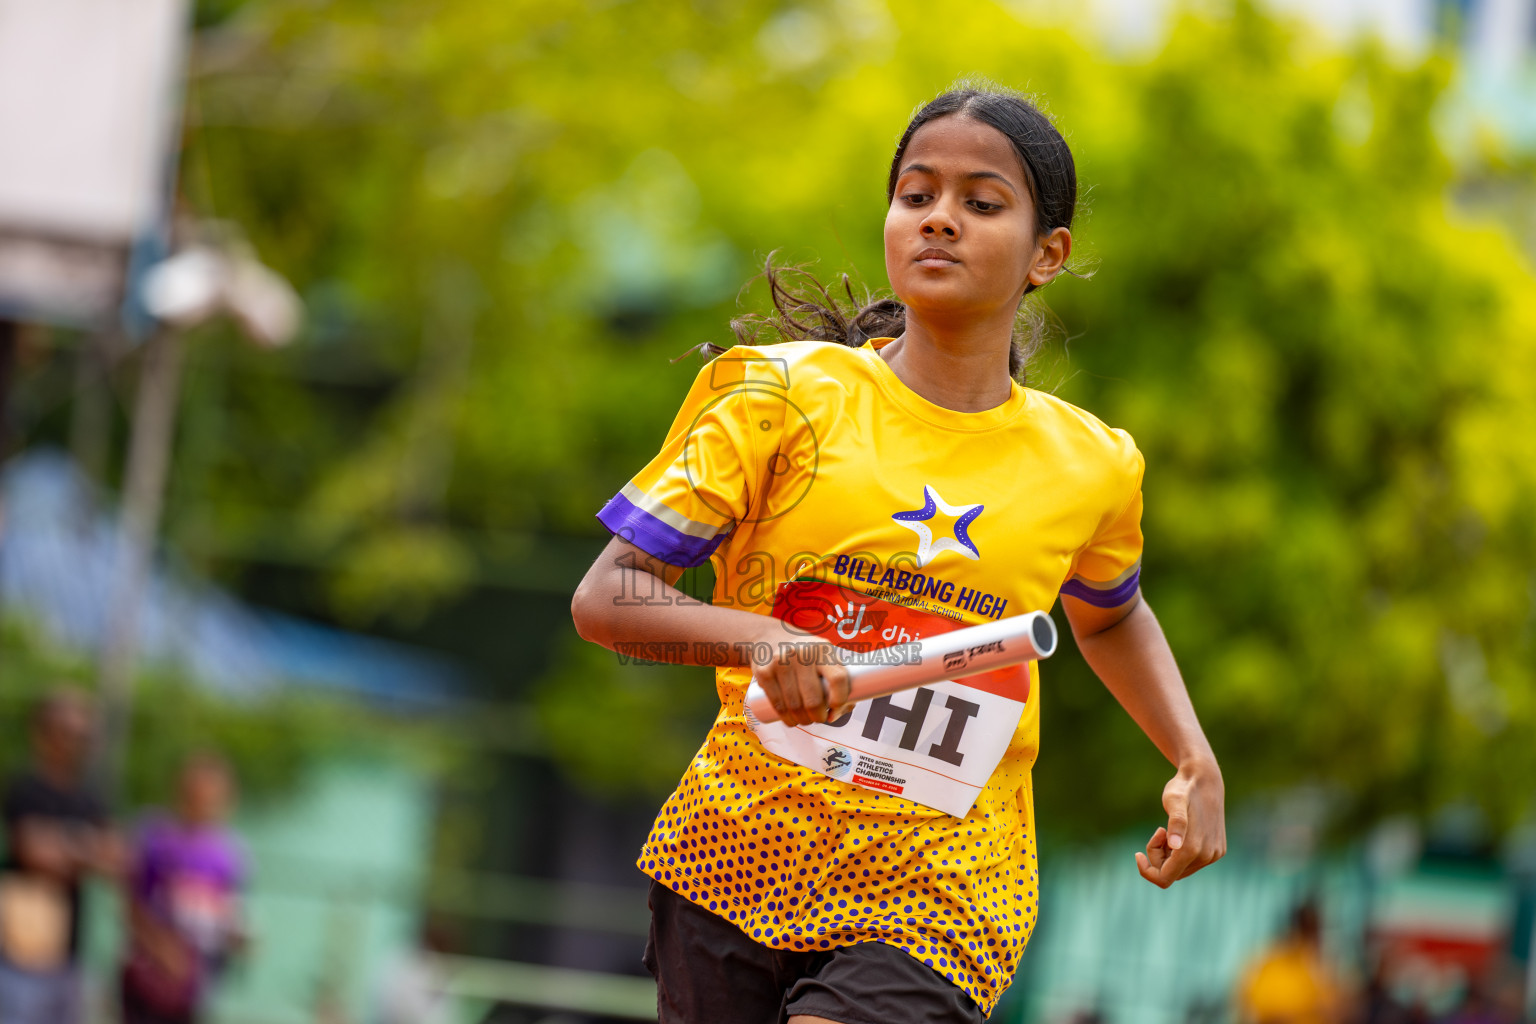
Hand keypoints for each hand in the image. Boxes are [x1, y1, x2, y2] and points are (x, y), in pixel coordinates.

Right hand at [749, 628, 850, 726]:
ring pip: (795, 705)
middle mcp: (802, 654)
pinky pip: (777, 704)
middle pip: (813, 699)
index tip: (835, 709)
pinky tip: (791, 721)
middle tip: (819, 719)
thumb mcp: (824, 656)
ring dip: (802, 721)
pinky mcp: (764, 672)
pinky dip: (786, 718)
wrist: (770, 637)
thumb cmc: (805, 654)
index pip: (837, 679)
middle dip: (818, 717)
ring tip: (806, 720)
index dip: (840, 700)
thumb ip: (837, 680)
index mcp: (823, 650)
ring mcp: (781, 662)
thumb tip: (837, 713)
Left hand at [1135, 759, 1225, 887]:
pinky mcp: (1217, 851)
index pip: (1164, 878)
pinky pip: (1191, 862)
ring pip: (1181, 868)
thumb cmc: (1183, 789)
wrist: (1204, 779)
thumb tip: (1176, 846)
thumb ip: (1176, 823)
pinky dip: (1180, 851)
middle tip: (1159, 831)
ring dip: (1169, 854)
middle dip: (1159, 857)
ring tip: (1167, 829)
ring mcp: (1214, 854)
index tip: (1137, 853)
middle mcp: (1207, 856)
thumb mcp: (1173, 801)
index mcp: (1194, 849)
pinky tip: (1180, 832)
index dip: (1147, 870)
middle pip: (1172, 873)